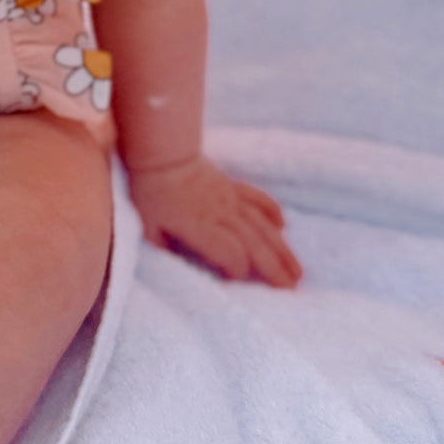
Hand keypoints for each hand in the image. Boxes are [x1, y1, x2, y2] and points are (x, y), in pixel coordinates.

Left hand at [128, 155, 302, 288]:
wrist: (162, 152)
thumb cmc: (150, 191)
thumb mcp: (147, 225)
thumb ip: (163, 250)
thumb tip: (174, 270)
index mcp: (200, 224)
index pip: (229, 251)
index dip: (239, 270)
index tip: (241, 283)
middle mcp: (222, 213)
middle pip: (254, 243)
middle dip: (274, 268)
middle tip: (291, 291)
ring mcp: (231, 198)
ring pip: (263, 225)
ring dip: (281, 249)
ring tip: (297, 271)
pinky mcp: (233, 186)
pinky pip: (258, 199)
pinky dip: (273, 212)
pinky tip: (283, 226)